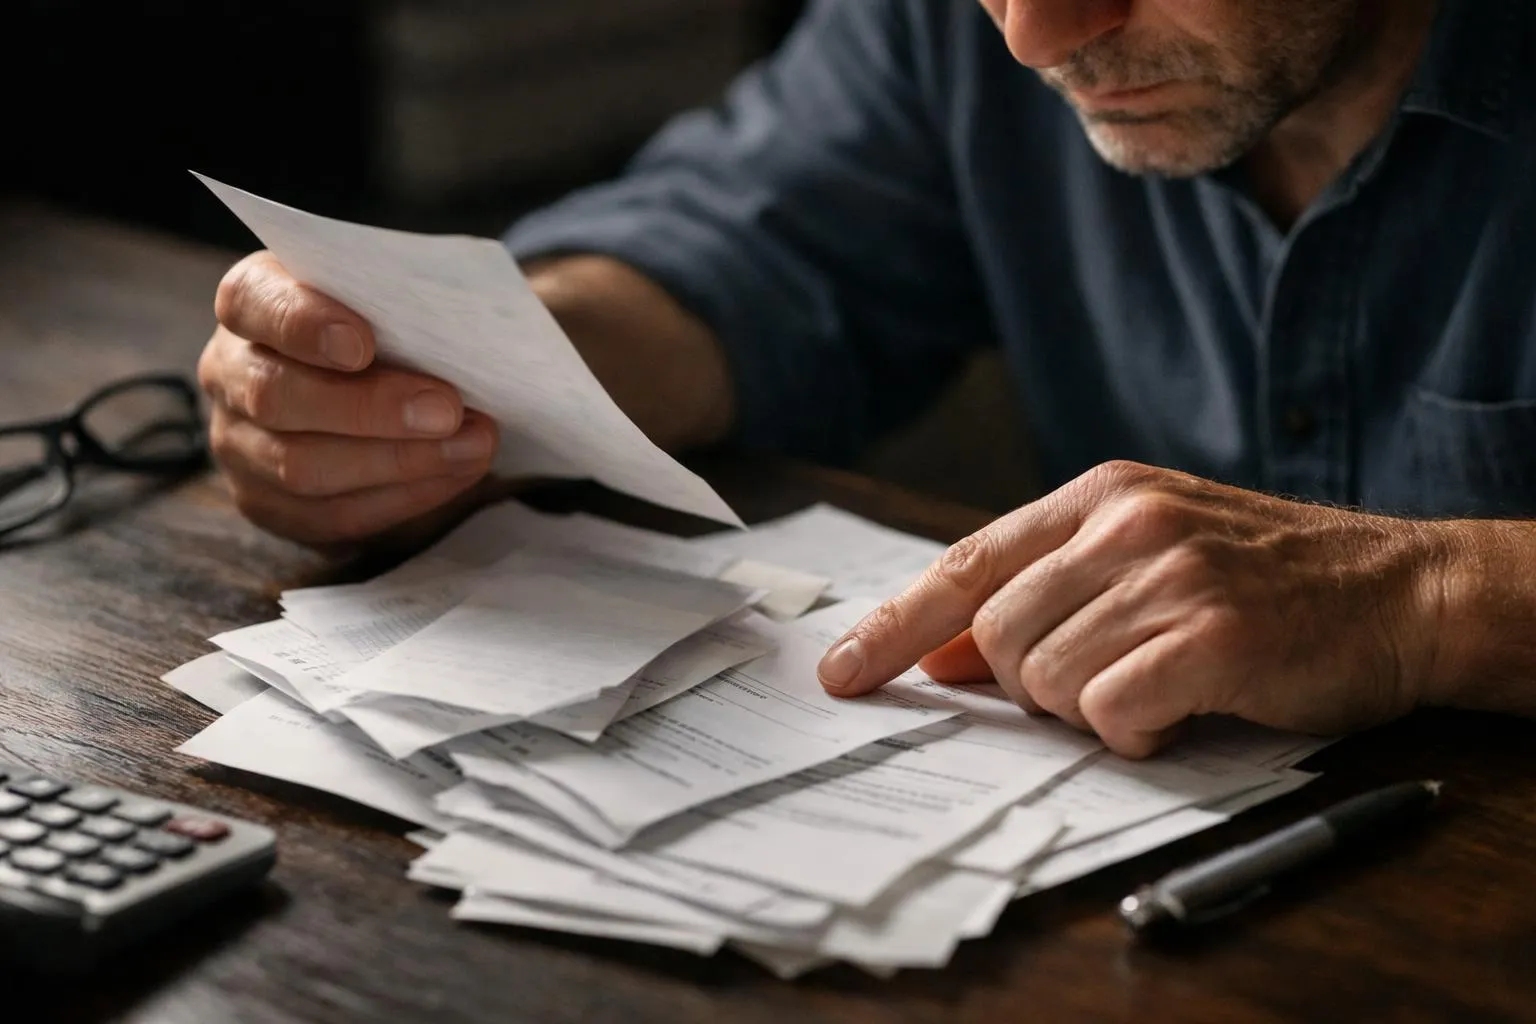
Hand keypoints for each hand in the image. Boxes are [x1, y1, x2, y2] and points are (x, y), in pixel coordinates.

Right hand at [198, 251, 498, 545]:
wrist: (369, 384)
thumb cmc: (382, 325)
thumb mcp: (382, 295)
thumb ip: (401, 301)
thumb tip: (460, 330)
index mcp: (249, 301)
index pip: (251, 303)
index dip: (302, 325)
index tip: (362, 344)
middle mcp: (229, 371)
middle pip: (276, 396)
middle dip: (370, 408)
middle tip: (447, 410)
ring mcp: (238, 443)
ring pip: (301, 466)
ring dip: (399, 461)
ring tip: (470, 446)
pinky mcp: (265, 502)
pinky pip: (330, 513)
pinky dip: (401, 497)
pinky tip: (452, 476)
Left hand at [816, 461, 1451, 757]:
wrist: (1399, 589)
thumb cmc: (1262, 581)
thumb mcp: (1143, 560)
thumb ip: (1038, 595)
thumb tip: (936, 650)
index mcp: (1096, 497)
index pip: (963, 562)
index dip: (893, 624)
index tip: (842, 671)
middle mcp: (1124, 523)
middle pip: (994, 634)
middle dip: (1027, 682)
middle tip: (1100, 680)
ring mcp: (1169, 574)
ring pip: (1045, 677)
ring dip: (1086, 708)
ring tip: (1153, 686)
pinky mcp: (1213, 635)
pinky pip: (1110, 710)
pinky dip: (1133, 732)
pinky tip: (1177, 713)